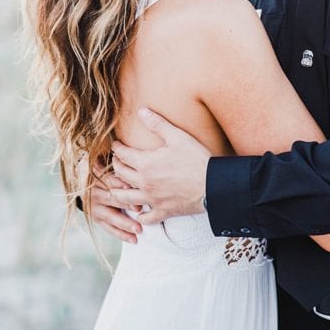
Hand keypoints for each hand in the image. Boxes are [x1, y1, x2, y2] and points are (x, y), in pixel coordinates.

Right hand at [79, 155, 142, 243]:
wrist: (81, 180)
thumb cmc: (103, 168)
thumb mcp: (105, 162)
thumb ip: (117, 164)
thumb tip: (130, 158)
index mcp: (95, 176)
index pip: (109, 180)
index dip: (121, 183)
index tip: (132, 187)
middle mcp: (93, 192)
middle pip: (112, 198)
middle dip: (127, 204)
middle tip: (140, 209)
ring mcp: (94, 207)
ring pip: (111, 216)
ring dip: (125, 223)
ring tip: (139, 229)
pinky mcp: (95, 217)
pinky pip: (108, 228)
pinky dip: (121, 234)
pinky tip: (133, 239)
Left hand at [109, 108, 210, 224]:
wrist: (214, 185)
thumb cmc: (196, 159)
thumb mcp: (177, 137)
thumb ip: (158, 124)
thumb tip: (142, 111)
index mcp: (145, 163)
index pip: (121, 155)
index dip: (116, 148)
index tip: (116, 144)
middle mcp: (144, 183)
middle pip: (120, 175)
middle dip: (115, 166)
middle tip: (117, 161)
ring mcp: (152, 199)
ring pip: (125, 199)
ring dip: (119, 191)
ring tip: (119, 186)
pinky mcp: (163, 212)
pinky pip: (145, 218)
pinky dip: (139, 215)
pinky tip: (139, 211)